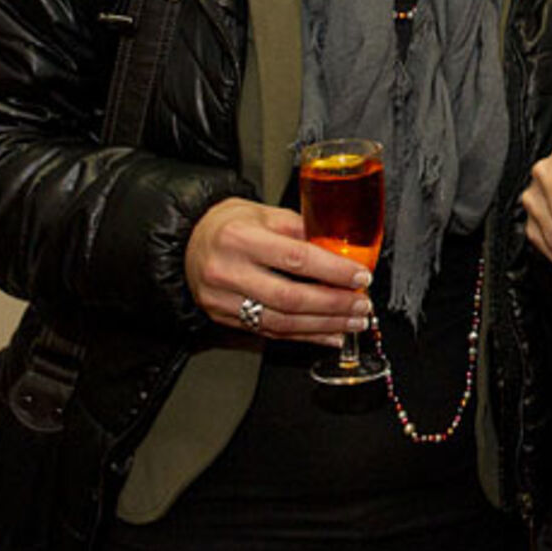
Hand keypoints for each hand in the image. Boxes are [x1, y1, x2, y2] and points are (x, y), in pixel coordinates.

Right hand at [185, 197, 370, 345]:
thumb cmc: (232, 224)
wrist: (190, 241)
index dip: (333, 271)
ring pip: (281, 322)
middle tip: (362, 305)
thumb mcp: (266, 214)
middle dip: (333, 305)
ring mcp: (223, 300)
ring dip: (324, 325)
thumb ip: (303, 230)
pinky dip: (305, 336)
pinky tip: (330, 335)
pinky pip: (270, 333)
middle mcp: (228, 272)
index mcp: (240, 238)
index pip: (295, 259)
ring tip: (353, 322)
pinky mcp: (224, 319)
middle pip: (290, 298)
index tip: (360, 277)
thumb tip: (344, 251)